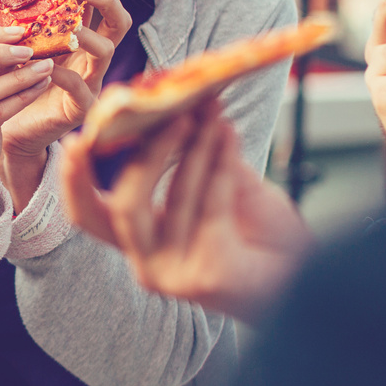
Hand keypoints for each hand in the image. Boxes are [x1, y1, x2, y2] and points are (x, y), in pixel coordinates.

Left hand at [0, 0, 132, 160]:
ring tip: (67, 30)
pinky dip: (64, 75)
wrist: (8, 130)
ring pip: (107, 50)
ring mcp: (91, 82)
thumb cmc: (11, 86)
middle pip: (119, 20)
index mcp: (78, 37)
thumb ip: (14, 25)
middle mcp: (90, 57)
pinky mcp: (81, 108)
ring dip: (86, 35)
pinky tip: (45, 69)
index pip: (93, 3)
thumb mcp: (11, 49)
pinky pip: (82, 88)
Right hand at [61, 100, 314, 322]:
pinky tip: (230, 139)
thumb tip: (186, 105)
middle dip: (143, 156)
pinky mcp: (205, 277)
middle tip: (170, 116)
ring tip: (213, 117)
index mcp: (141, 241)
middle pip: (122, 206)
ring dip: (194, 151)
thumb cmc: (266, 239)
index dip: (74, 181)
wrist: (312, 280)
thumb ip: (198, 157)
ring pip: (172, 199)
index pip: (88, 215)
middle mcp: (147, 263)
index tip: (78, 139)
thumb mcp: (223, 186)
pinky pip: (208, 209)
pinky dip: (221, 168)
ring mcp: (173, 274)